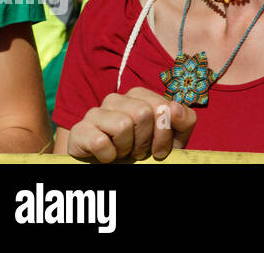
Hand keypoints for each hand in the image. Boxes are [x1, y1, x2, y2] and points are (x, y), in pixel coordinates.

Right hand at [66, 87, 195, 162]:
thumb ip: (184, 120)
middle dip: (146, 141)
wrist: (110, 169)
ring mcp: (95, 112)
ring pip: (123, 125)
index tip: (160, 150)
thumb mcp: (172, 138)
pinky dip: (108, 156)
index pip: (163, 107)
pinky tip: (107, 157)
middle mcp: (117, 99)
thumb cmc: (143, 150)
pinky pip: (100, 142)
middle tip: (138, 153)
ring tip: (122, 152)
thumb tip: (173, 109)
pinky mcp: (79, 130)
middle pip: (143, 113)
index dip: (165, 134)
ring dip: (126, 148)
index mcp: (140, 95)